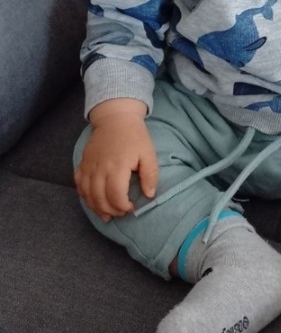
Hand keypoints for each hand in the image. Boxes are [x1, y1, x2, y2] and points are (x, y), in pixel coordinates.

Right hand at [74, 100, 158, 220]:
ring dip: (96, 208)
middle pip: (99, 198)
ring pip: (87, 194)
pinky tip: (93, 201)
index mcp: (117, 166)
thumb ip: (150, 175)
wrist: (115, 117)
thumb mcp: (148, 153)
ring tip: (107, 215)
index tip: (131, 208)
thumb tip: (149, 195)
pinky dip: (84, 196)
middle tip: (121, 213)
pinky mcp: (82, 163)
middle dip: (111, 211)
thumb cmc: (134, 135)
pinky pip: (79, 184)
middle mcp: (100, 168)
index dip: (123, 207)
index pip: (115, 196)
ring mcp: (89, 165)